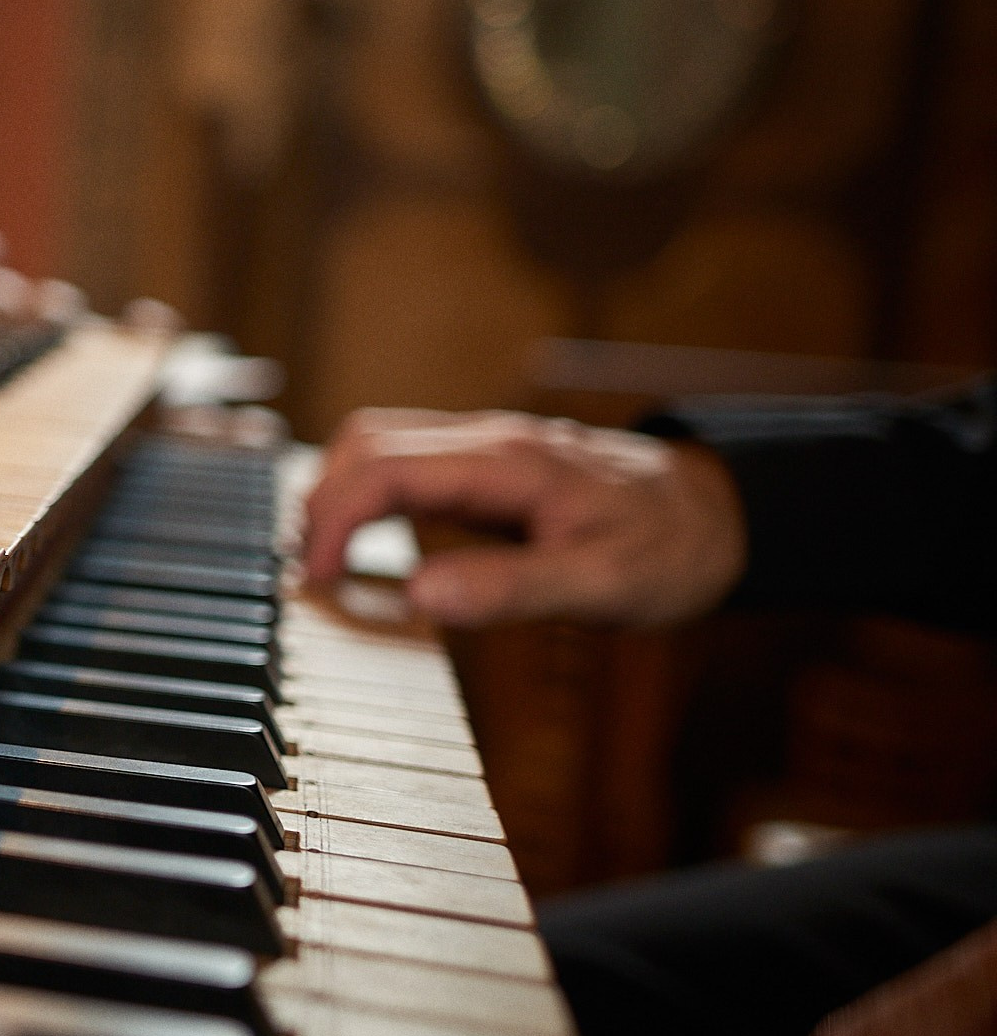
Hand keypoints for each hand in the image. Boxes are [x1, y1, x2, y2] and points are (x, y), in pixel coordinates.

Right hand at [299, 408, 745, 628]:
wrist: (721, 514)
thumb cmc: (670, 550)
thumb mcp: (602, 585)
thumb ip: (508, 589)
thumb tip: (415, 595)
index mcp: (508, 463)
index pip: (384, 470)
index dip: (333, 521)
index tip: (318, 581)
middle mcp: (488, 441)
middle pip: (366, 443)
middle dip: (321, 503)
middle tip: (313, 576)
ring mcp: (486, 447)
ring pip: (379, 443)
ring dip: (338, 493)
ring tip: (327, 560)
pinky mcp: (487, 465)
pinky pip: (406, 461)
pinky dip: (367, 494)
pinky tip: (367, 540)